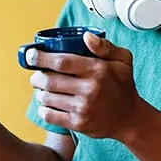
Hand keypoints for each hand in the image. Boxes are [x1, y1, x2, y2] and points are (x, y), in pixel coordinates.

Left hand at [28, 32, 143, 140]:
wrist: (130, 118)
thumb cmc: (122, 85)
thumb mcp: (123, 60)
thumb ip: (105, 46)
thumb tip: (86, 37)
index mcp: (97, 70)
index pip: (61, 62)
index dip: (41, 58)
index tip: (31, 55)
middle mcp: (89, 89)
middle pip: (49, 80)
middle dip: (36, 77)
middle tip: (36, 75)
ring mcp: (83, 108)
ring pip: (47, 98)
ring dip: (40, 92)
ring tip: (43, 89)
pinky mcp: (79, 124)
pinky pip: (50, 116)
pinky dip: (43, 109)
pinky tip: (47, 104)